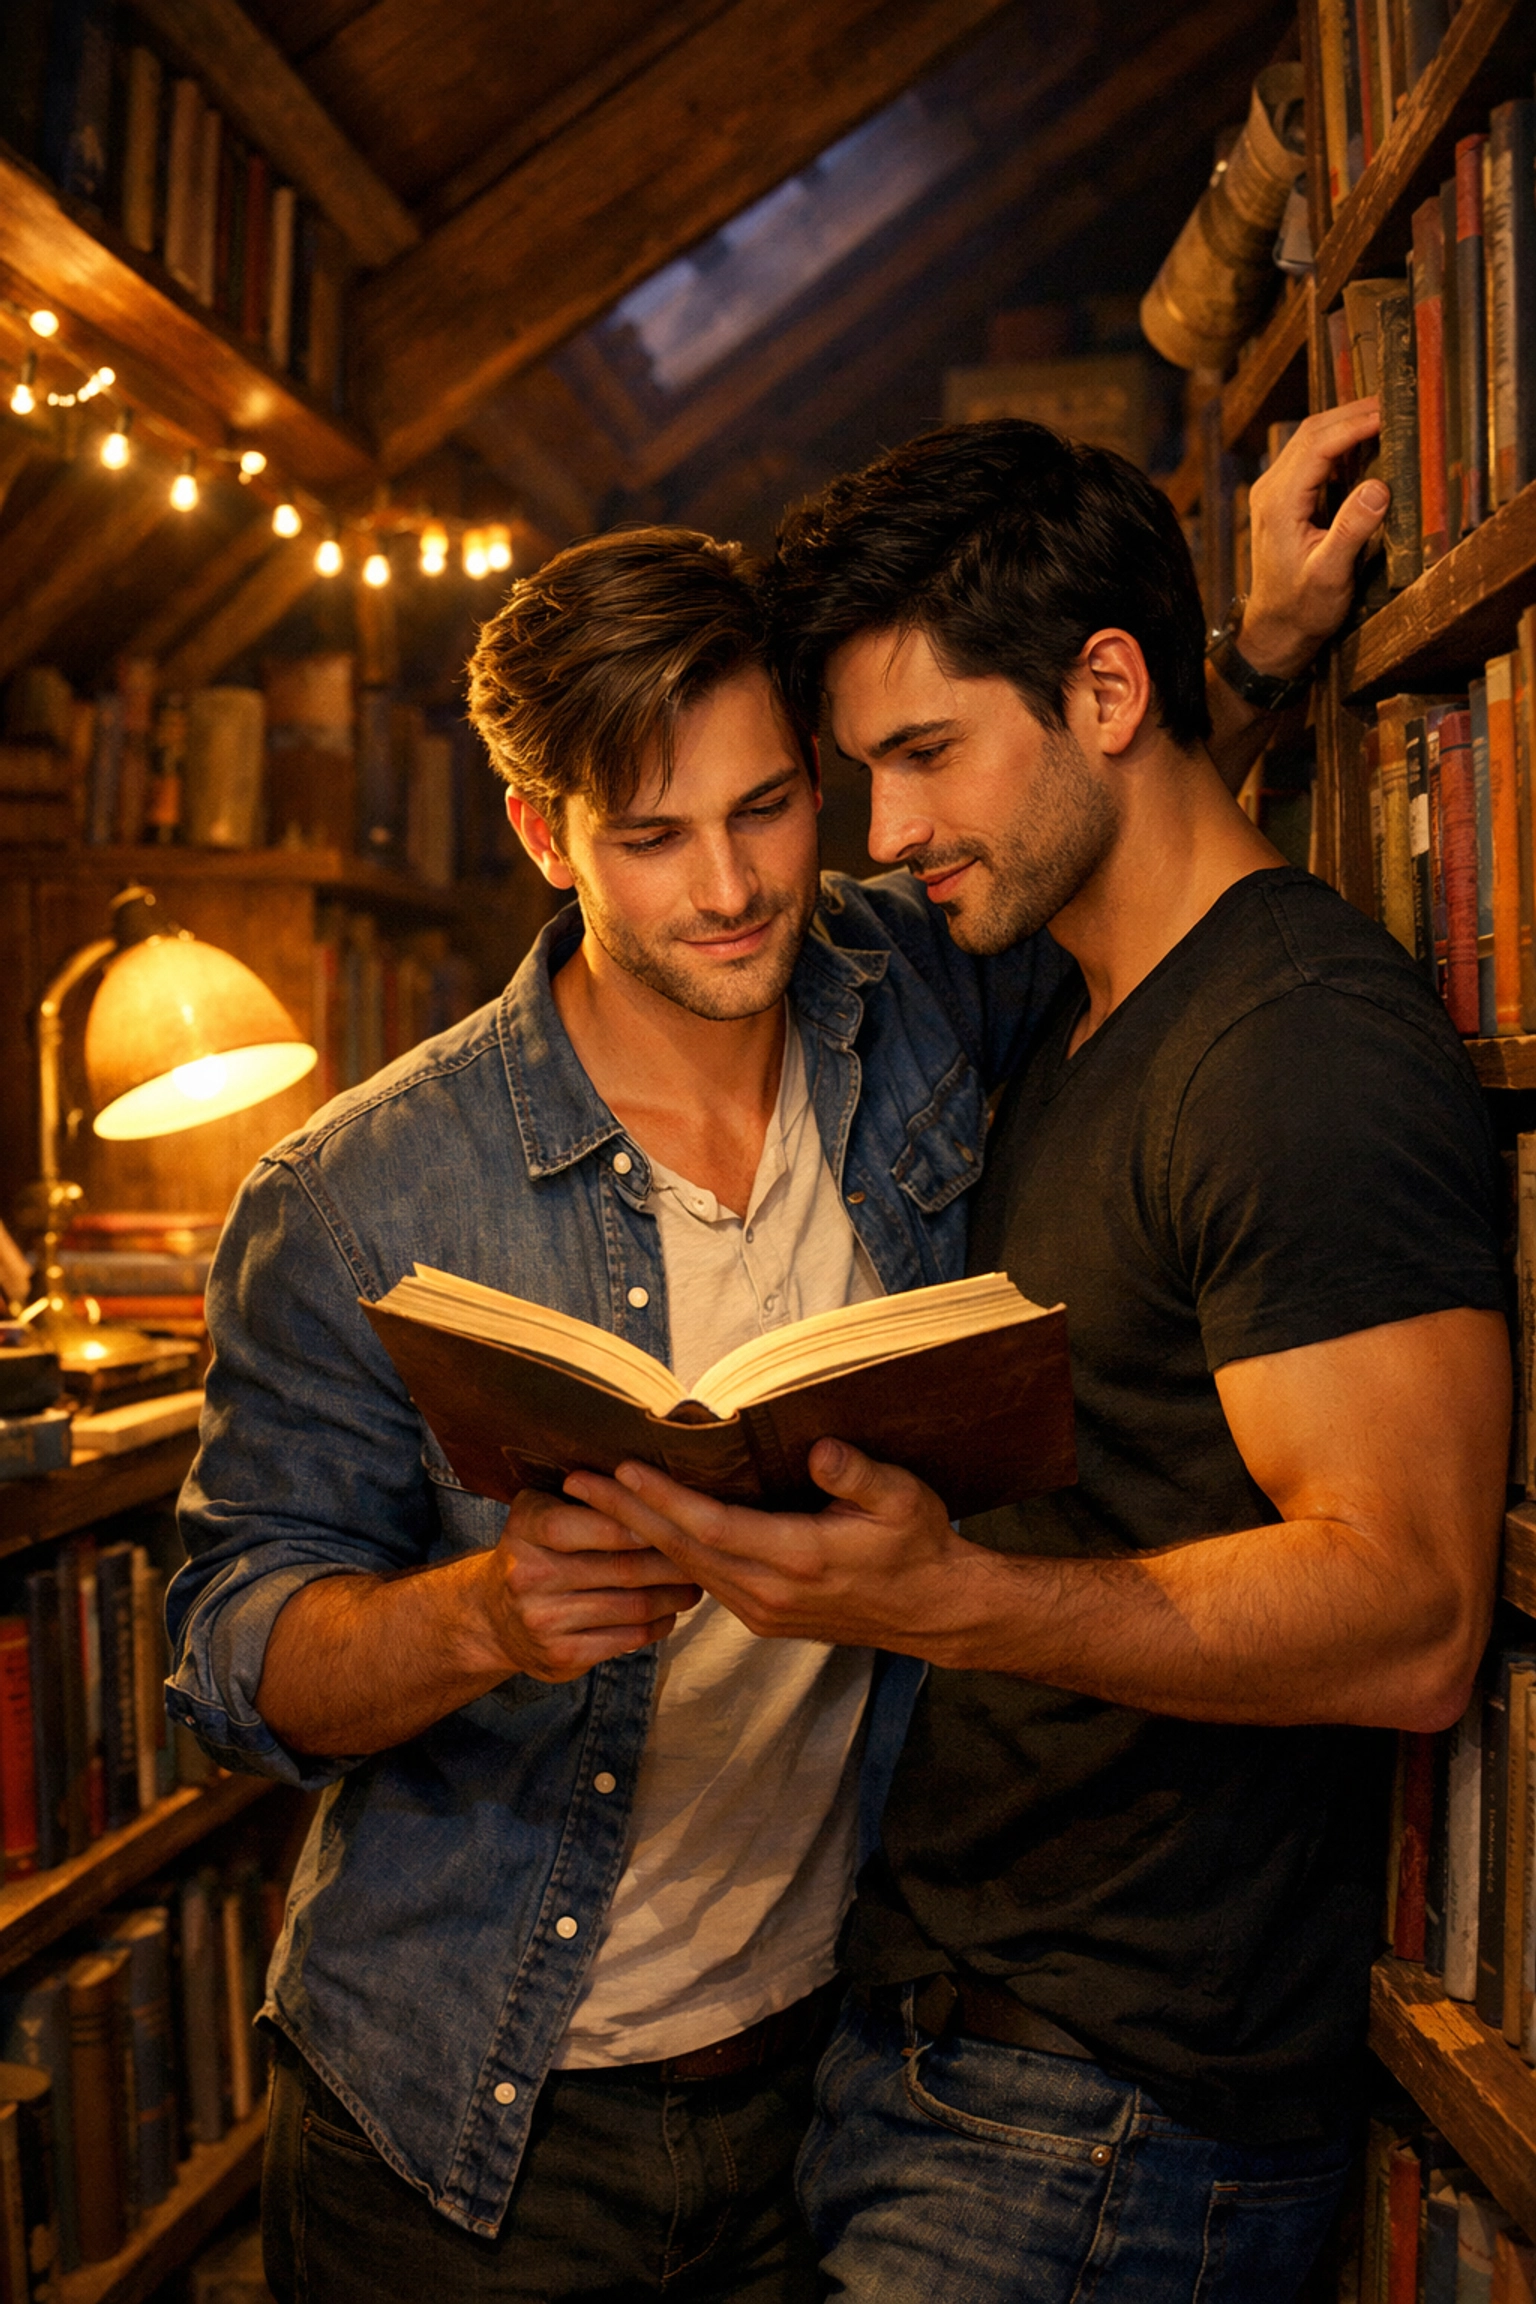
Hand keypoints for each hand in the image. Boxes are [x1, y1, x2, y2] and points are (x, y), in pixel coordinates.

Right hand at [478, 1485, 702, 1682]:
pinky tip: (670, 1613)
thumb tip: (656, 1481)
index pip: (588, 1523)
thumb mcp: (543, 1512)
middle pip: (621, 1568)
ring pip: (632, 1606)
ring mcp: (543, 1620)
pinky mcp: (560, 1655)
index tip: (677, 1517)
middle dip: (672, 1561)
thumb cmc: (538, 1551)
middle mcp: (528, 1575)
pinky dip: (657, 1625)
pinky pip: (626, 1638)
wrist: (493, 1619)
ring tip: (696, 1583)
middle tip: (706, 1553)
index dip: (637, 1520)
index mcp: (526, 1528)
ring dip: (673, 1596)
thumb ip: (586, 1497)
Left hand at [565, 1440, 994, 1656]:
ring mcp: (761, 1610)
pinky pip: (702, 1580)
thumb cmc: (918, 1546)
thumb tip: (819, 1451)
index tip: (620, 1469)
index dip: (661, 1498)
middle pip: (680, 1550)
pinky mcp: (762, 1616)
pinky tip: (644, 1529)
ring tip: (593, 1501)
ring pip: (684, 1568)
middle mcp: (768, 1593)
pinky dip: (667, 1552)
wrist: (934, 1610)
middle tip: (574, 1483)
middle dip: (624, 1514)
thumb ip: (858, 1476)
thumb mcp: (902, 1500)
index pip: (709, 1527)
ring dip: (637, 1533)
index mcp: (796, 1560)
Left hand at [1239, 399, 1388, 679]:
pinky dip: (1339, 440)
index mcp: (1279, 502)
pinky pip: (1311, 455)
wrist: (1276, 629)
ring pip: (1309, 438)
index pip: (1319, 444)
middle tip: (1396, 404)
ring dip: (1346, 422)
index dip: (1356, 423)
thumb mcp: (1331, 575)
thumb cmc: (1302, 608)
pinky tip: (1365, 440)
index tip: (1391, 413)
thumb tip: (1378, 487)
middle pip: (1312, 431)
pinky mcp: (1282, 497)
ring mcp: (1273, 491)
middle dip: (1354, 413)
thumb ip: (1352, 530)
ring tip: (1386, 415)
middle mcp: (1270, 489)